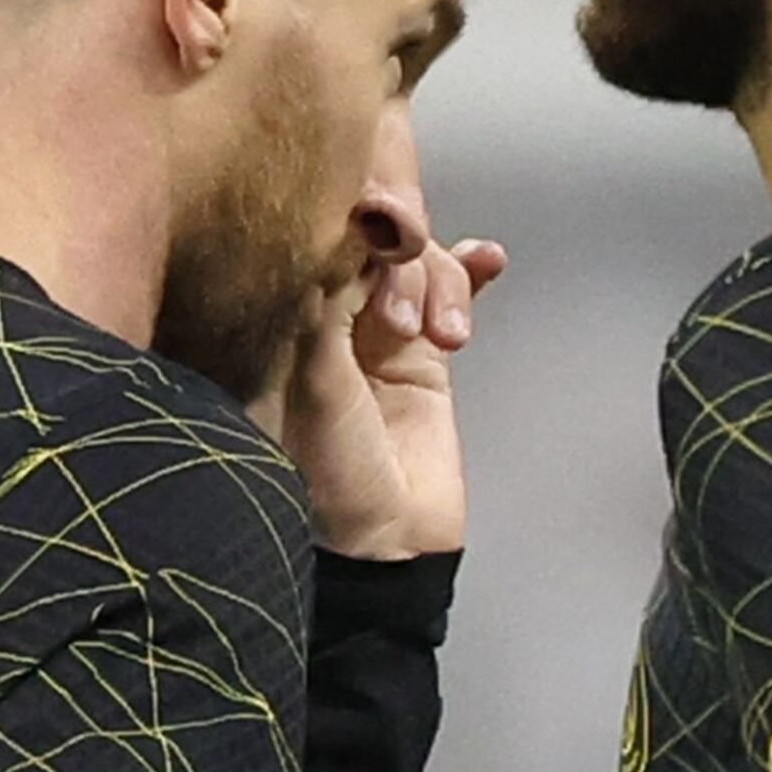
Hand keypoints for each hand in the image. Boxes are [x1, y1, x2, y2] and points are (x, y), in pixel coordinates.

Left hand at [282, 236, 504, 559]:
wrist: (385, 544)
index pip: (320, 244)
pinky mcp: (425, 358)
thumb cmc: (333, 474)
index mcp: (284, 321)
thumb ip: (328, 306)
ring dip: (442, 286)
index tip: (380, 226)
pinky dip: (469, 276)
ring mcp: (379, 337)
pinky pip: (450, 299)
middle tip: (405, 321)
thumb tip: (344, 234)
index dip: (354, 228)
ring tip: (447, 335)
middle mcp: (328, 320)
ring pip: (419, 268)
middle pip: (376, 247)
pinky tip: (487, 259)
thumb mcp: (318, 384)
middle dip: (404, 266)